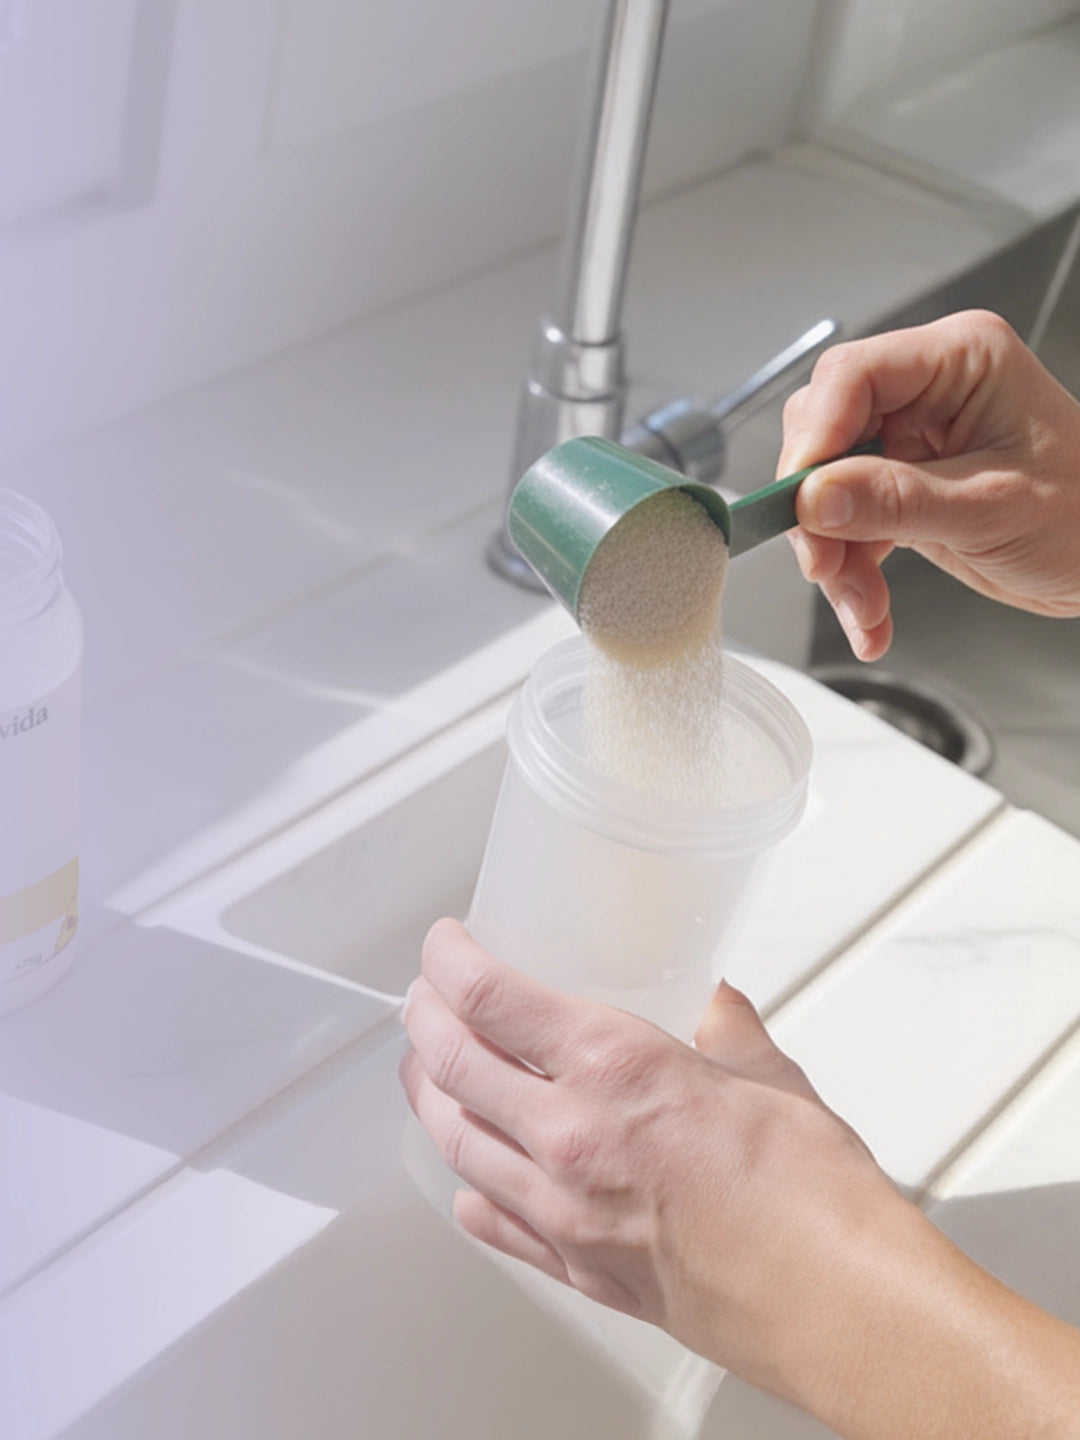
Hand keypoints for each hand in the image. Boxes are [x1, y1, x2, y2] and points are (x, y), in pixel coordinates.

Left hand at [400, 920, 907, 1409]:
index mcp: (614, 1070)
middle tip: (426, 997)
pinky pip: (495, 1224)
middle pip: (451, 1065)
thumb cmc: (811, 1195)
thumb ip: (727, 1029)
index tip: (444, 945)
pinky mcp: (578, 1269)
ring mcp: (565, 1211)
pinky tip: (473, 1177)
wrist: (835, 1303)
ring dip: (430, 1096)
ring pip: (457, 1143)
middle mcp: (571, 1137)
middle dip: (423, 1019)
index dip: (448, 961)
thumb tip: (714, 1005)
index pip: (488, 998)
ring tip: (430, 1070)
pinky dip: (471, 1188)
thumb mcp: (766, 1076)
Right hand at [780, 310, 1079, 660]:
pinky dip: (852, 575)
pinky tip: (870, 617)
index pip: (852, 378)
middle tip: (826, 564)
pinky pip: (848, 525)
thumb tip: (814, 497)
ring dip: (835, 556)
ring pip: (826, 488)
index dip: (813, 439)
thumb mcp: (991, 509)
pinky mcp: (902, 487)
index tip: (796, 501)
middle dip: (819, 510)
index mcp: (958, 362)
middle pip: (826, 432)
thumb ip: (897, 500)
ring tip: (864, 606)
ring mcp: (910, 441)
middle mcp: (926, 393)